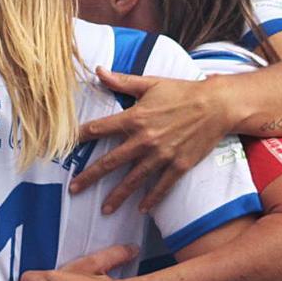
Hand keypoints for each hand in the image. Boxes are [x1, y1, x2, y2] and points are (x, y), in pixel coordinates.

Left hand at [70, 68, 230, 213]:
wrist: (217, 105)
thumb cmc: (182, 92)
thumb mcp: (150, 83)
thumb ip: (122, 81)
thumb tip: (98, 70)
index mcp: (135, 118)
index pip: (99, 129)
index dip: (79, 137)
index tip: (63, 146)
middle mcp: (145, 139)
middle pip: (110, 162)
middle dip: (89, 177)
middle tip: (73, 189)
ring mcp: (162, 155)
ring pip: (133, 180)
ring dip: (117, 196)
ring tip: (103, 210)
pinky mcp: (179, 165)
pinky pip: (161, 186)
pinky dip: (151, 199)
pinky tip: (141, 210)